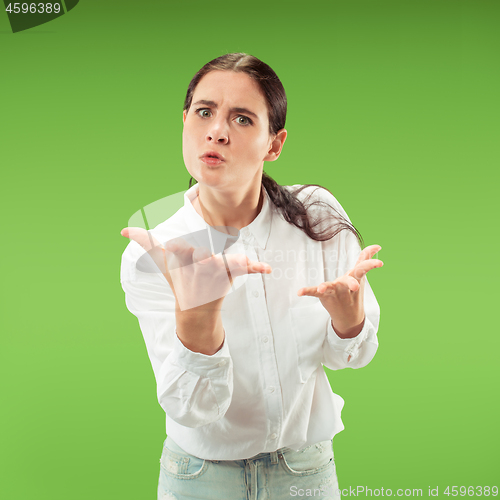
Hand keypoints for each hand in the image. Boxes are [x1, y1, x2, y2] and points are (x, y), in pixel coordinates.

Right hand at [121, 227, 271, 311]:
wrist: (196, 310)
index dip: (179, 249)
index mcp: (183, 261)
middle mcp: (199, 266)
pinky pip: (245, 270)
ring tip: (243, 264)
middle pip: (203, 256)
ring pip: (224, 264)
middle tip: (206, 258)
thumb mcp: (162, 264)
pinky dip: (256, 268)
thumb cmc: (180, 281)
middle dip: (204, 258)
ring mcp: (215, 272)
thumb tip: (124, 230)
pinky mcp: (230, 276)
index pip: (180, 251)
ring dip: (233, 265)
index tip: (176, 246)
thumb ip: (147, 243)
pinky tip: (267, 269)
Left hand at [297, 244, 382, 337]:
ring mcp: (334, 292)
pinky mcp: (324, 296)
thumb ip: (365, 258)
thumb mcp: (360, 275)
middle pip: (348, 282)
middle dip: (352, 283)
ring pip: (330, 288)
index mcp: (354, 278)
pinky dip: (307, 291)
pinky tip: (299, 292)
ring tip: (321, 288)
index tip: (380, 263)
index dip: (371, 264)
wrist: (349, 317)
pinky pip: (314, 293)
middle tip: (356, 287)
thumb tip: (377, 245)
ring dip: (325, 288)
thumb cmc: (354, 292)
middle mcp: (345, 286)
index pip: (363, 269)